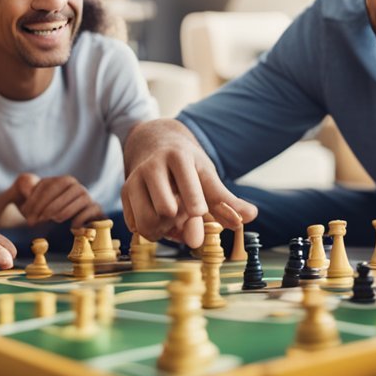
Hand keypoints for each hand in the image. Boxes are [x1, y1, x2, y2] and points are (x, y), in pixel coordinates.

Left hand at [18, 174, 104, 228]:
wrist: (59, 225)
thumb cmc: (42, 208)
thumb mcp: (29, 193)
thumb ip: (25, 184)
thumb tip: (28, 189)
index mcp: (63, 181)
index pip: (50, 185)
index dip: (36, 198)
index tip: (25, 212)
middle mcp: (77, 187)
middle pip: (66, 190)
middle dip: (49, 205)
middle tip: (37, 220)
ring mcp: (87, 198)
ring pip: (80, 199)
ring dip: (65, 210)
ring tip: (54, 220)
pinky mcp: (95, 211)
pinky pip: (91, 210)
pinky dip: (81, 218)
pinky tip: (72, 227)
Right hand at [121, 119, 256, 247]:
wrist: (154, 144)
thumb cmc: (187, 163)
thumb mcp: (207, 174)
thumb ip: (226, 199)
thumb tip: (251, 216)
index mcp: (177, 156)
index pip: (186, 184)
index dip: (194, 203)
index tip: (199, 211)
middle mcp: (152, 166)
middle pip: (165, 210)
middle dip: (179, 219)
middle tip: (185, 213)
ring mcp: (134, 180)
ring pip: (146, 221)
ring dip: (163, 229)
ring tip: (173, 220)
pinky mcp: (124, 194)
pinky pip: (135, 226)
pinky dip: (151, 231)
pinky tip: (161, 221)